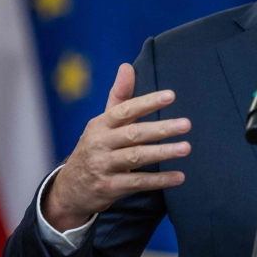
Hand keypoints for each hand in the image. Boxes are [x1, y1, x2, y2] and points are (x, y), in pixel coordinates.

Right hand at [43, 63, 191, 231]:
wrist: (69, 189)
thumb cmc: (94, 148)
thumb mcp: (102, 123)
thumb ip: (119, 97)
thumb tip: (127, 66)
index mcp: (100, 124)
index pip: (125, 109)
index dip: (148, 102)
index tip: (171, 96)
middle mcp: (100, 143)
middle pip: (133, 133)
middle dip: (161, 128)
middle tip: (186, 124)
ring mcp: (103, 166)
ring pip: (136, 157)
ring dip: (163, 152)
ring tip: (187, 148)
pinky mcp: (109, 187)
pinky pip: (137, 182)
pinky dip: (159, 180)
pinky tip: (179, 177)